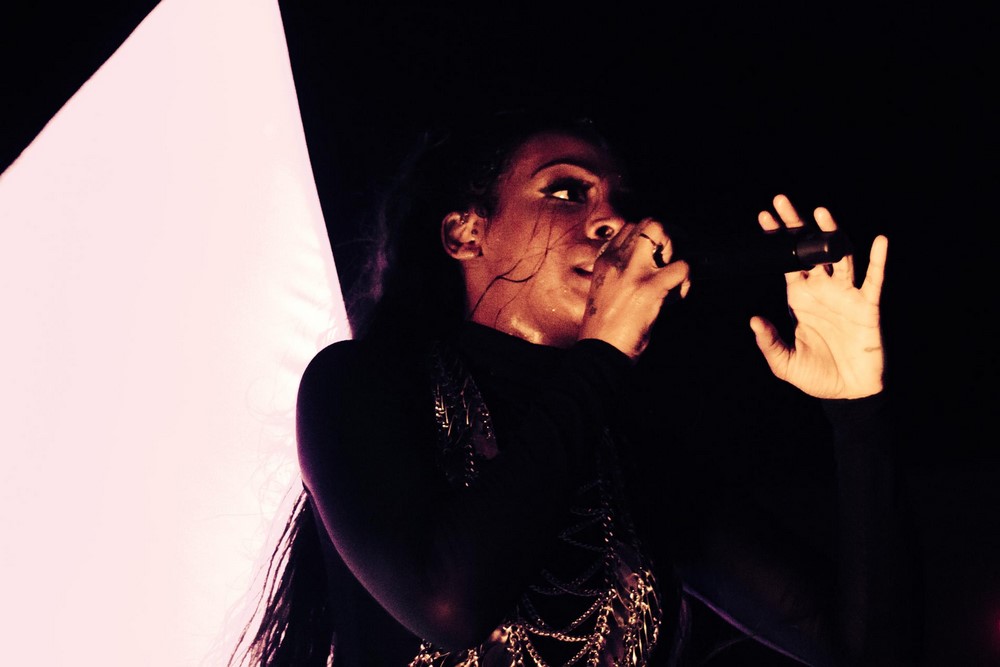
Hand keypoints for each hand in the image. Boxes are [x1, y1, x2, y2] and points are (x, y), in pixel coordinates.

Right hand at [579, 218, 690, 358]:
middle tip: (673, 258)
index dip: (650, 239)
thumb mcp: (604, 290)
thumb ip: (621, 272)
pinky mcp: (649, 288)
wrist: (599, 352)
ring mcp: (633, 271)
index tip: (658, 256)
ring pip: (663, 233)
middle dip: (668, 236)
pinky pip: (682, 267)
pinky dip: (686, 281)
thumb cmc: (604, 327)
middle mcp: (616, 260)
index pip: (631, 228)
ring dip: (677, 251)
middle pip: (648, 223)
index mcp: (604, 260)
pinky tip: (678, 295)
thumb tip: (651, 264)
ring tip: (675, 275)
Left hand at [750, 195, 885, 398]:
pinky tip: (879, 240)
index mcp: (800, 299)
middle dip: (797, 226)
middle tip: (782, 201)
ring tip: (821, 211)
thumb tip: (753, 319)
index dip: (776, 241)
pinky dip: (878, 260)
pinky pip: (874, 280)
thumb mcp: (784, 362)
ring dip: (831, 234)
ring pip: (839, 257)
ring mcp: (845, 296)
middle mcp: (822, 290)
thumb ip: (769, 342)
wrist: (848, 393)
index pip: (785, 262)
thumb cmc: (816, 375)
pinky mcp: (867, 306)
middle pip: (809, 250)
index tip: (763, 218)